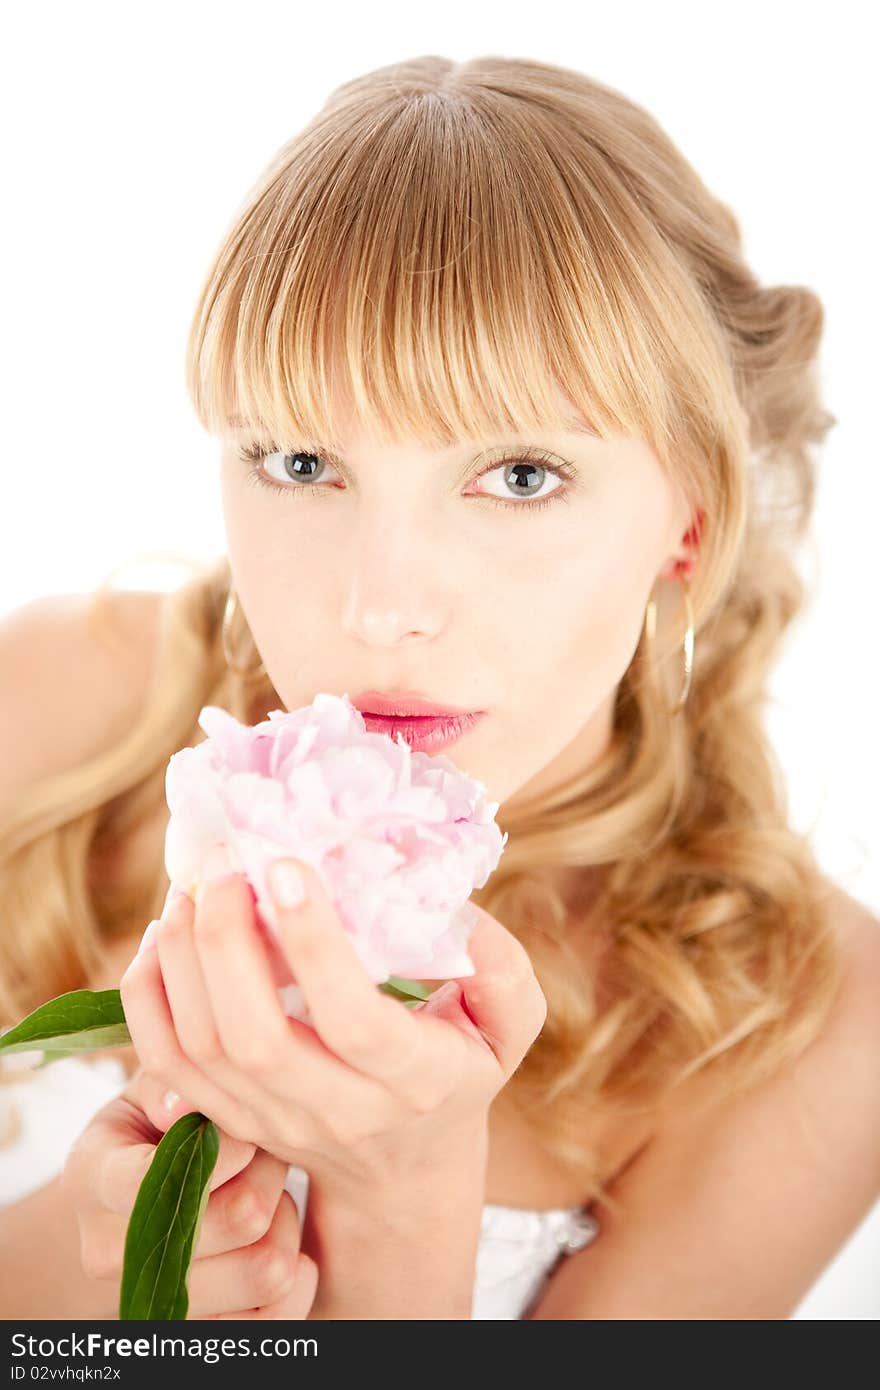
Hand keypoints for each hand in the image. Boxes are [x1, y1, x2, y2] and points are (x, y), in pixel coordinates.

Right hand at [60, 1067, 317, 1319]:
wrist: (134, 1199)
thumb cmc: (156, 1126)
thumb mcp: (155, 1089)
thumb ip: (172, 1084)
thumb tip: (183, 1110)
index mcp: (93, 1178)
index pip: (151, 1179)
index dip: (220, 1150)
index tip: (238, 1130)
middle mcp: (112, 1253)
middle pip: (239, 1218)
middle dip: (269, 1171)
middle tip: (263, 1151)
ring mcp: (154, 1302)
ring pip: (267, 1269)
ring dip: (285, 1220)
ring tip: (268, 1192)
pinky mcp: (201, 1331)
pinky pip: (279, 1314)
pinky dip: (298, 1273)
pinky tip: (280, 1236)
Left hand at [118, 864, 547, 1194]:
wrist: (403, 1167)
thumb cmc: (458, 1069)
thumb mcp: (508, 1026)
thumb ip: (502, 971)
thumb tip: (458, 913)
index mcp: (413, 1081)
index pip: (351, 1020)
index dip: (312, 943)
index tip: (284, 864)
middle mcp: (337, 1110)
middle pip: (256, 1038)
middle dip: (226, 940)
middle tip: (222, 863)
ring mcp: (272, 1121)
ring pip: (201, 1048)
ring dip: (182, 957)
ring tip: (191, 884)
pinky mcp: (228, 1118)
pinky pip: (166, 1063)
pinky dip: (148, 994)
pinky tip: (165, 932)